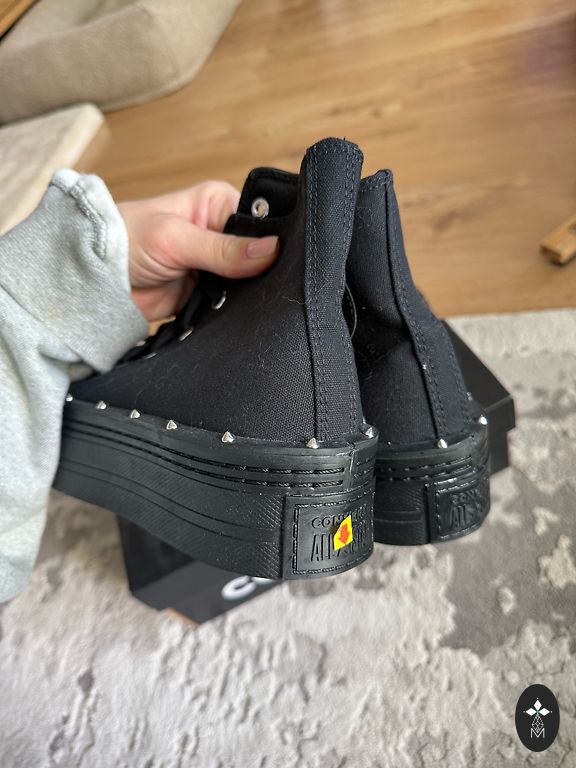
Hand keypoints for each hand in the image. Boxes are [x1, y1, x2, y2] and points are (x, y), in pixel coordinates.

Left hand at [118, 181, 278, 320]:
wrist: (95, 280)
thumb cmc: (125, 239)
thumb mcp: (177, 239)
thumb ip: (224, 249)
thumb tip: (272, 249)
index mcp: (219, 205)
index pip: (261, 222)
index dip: (271, 243)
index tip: (280, 263)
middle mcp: (221, 233)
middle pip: (258, 256)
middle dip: (259, 272)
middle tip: (258, 287)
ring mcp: (216, 266)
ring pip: (248, 283)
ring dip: (245, 294)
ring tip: (240, 300)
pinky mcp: (207, 293)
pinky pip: (231, 304)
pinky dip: (232, 310)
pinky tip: (234, 313)